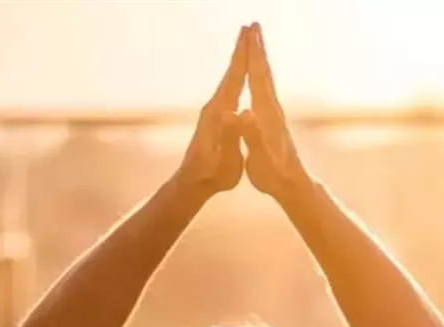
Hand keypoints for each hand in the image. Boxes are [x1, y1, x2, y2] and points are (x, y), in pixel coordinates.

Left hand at [174, 27, 247, 200]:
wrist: (192, 182)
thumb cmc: (212, 174)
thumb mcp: (224, 158)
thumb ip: (230, 135)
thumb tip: (235, 113)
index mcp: (219, 113)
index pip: (234, 79)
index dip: (243, 57)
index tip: (250, 36)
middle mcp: (215, 107)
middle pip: (231, 72)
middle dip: (241, 49)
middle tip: (249, 26)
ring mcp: (214, 111)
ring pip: (229, 79)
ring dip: (238, 59)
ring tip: (246, 42)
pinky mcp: (216, 118)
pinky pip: (230, 89)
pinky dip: (237, 75)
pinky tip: (239, 74)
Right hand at [238, 24, 306, 201]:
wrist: (293, 185)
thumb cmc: (275, 174)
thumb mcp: (260, 157)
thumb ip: (252, 135)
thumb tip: (244, 115)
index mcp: (266, 115)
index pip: (258, 78)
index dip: (252, 56)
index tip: (249, 33)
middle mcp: (273, 110)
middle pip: (264, 72)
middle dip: (257, 48)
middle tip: (253, 25)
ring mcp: (274, 114)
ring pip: (266, 80)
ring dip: (260, 58)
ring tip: (255, 41)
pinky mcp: (273, 121)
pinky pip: (264, 91)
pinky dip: (260, 76)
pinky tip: (258, 74)